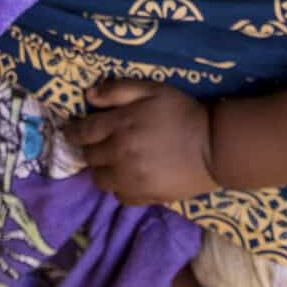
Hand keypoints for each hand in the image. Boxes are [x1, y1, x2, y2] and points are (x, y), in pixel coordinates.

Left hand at [60, 79, 217, 205]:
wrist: (214, 146)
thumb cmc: (183, 112)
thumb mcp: (153, 90)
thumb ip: (119, 90)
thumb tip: (89, 95)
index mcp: (120, 126)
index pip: (82, 132)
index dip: (73, 131)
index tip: (72, 131)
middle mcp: (119, 154)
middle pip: (88, 156)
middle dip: (89, 149)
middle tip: (97, 144)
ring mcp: (131, 178)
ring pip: (100, 179)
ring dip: (102, 169)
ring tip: (112, 162)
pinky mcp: (144, 196)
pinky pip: (119, 196)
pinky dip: (119, 187)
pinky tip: (128, 177)